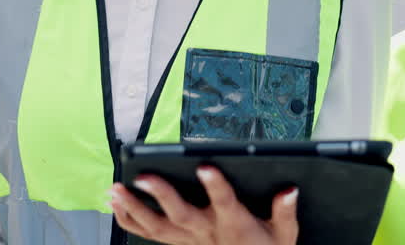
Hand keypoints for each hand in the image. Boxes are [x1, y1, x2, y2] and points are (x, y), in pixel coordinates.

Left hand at [110, 165, 298, 244]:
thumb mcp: (285, 234)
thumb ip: (286, 211)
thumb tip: (289, 190)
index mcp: (233, 224)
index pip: (225, 203)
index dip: (215, 186)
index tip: (206, 167)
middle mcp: (207, 232)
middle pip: (180, 215)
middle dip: (160, 196)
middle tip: (143, 177)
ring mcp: (189, 239)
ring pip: (157, 226)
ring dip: (134, 208)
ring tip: (116, 189)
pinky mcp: (179, 242)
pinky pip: (149, 234)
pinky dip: (130, 220)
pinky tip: (116, 205)